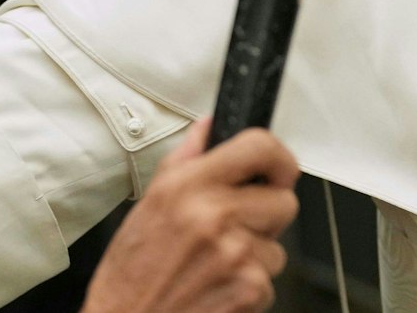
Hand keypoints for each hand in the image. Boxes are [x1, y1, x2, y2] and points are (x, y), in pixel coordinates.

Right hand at [80, 121, 300, 312]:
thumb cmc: (132, 272)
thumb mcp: (150, 203)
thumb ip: (185, 159)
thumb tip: (208, 128)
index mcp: (189, 185)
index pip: (259, 147)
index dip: (279, 158)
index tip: (278, 170)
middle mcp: (214, 215)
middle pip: (284, 200)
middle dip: (266, 217)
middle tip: (236, 230)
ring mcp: (235, 253)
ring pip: (278, 248)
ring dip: (255, 258)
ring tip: (216, 266)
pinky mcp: (248, 289)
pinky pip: (270, 282)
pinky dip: (249, 289)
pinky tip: (217, 289)